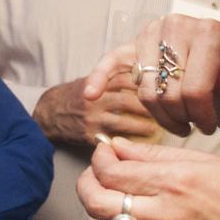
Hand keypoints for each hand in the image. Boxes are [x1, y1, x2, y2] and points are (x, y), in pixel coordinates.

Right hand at [32, 75, 158, 146]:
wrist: (49, 112)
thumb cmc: (77, 94)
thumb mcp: (93, 77)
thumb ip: (117, 76)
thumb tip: (151, 76)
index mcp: (99, 79)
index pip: (131, 78)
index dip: (151, 84)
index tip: (167, 89)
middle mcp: (96, 97)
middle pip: (131, 100)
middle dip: (153, 107)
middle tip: (170, 112)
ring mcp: (92, 117)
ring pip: (126, 121)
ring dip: (146, 126)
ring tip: (161, 128)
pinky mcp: (89, 135)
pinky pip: (114, 139)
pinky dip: (130, 141)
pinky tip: (143, 143)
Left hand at [75, 137, 219, 219]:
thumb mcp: (203, 160)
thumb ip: (153, 155)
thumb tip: (116, 147)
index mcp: (174, 183)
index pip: (110, 172)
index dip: (98, 159)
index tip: (104, 152)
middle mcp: (165, 216)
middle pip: (96, 204)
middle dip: (87, 185)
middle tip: (96, 174)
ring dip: (106, 207)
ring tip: (123, 194)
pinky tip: (151, 214)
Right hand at [83, 15, 219, 136]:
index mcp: (209, 34)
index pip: (195, 89)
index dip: (202, 118)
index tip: (210, 127)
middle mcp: (178, 25)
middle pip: (169, 93)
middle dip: (182, 118)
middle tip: (194, 125)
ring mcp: (153, 32)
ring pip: (146, 90)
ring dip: (160, 114)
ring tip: (178, 120)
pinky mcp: (135, 42)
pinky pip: (113, 60)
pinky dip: (100, 77)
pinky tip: (91, 94)